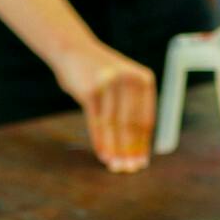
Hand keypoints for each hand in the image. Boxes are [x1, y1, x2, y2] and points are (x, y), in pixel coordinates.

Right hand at [50, 40, 155, 172]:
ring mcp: (110, 84)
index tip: (141, 162)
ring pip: (113, 126)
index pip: (146, 119)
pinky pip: (96, 122)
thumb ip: (132, 107)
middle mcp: (129, 80)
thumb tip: (138, 146)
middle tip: (128, 169)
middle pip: (130, 125)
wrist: (73, 49)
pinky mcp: (91, 90)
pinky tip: (103, 155)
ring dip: (114, 150)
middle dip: (129, 151)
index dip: (143, 144)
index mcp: (144, 80)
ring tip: (115, 166)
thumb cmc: (100, 73)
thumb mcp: (123, 83)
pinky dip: (100, 141)